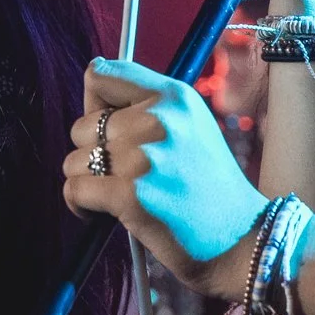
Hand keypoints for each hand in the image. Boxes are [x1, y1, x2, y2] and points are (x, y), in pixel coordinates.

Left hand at [63, 59, 267, 299]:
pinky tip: (106, 215)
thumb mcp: (191, 126)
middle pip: (81, 127)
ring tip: (121, 197)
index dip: (95, 106)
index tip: (110, 131)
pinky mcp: (130, 195)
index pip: (100, 75)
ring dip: (87, 183)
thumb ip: (147, 105)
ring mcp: (144, 157)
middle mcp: (159, 120)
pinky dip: (80, 207)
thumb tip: (91, 81)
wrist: (240, 239)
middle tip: (125, 176)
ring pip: (73, 161)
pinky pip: (75, 190)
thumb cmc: (208, 187)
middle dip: (92, 155)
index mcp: (174, 96)